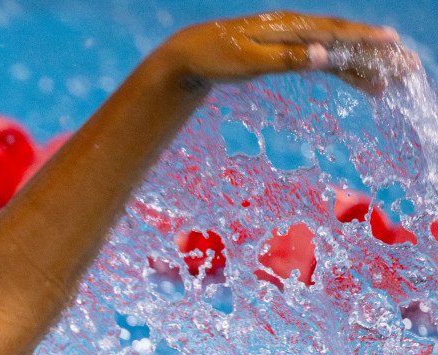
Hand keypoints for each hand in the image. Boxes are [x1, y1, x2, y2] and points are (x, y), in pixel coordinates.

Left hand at [156, 11, 412, 94]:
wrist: (191, 54)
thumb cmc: (216, 58)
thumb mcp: (247, 61)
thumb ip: (285, 59)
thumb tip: (322, 56)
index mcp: (289, 27)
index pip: (334, 31)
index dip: (364, 37)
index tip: (391, 43)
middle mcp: (296, 29)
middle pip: (344, 39)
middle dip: (375, 53)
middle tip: (407, 68)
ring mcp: (293, 39)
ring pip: (336, 50)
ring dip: (362, 65)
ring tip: (388, 84)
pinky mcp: (288, 50)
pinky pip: (323, 57)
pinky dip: (342, 68)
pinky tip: (359, 81)